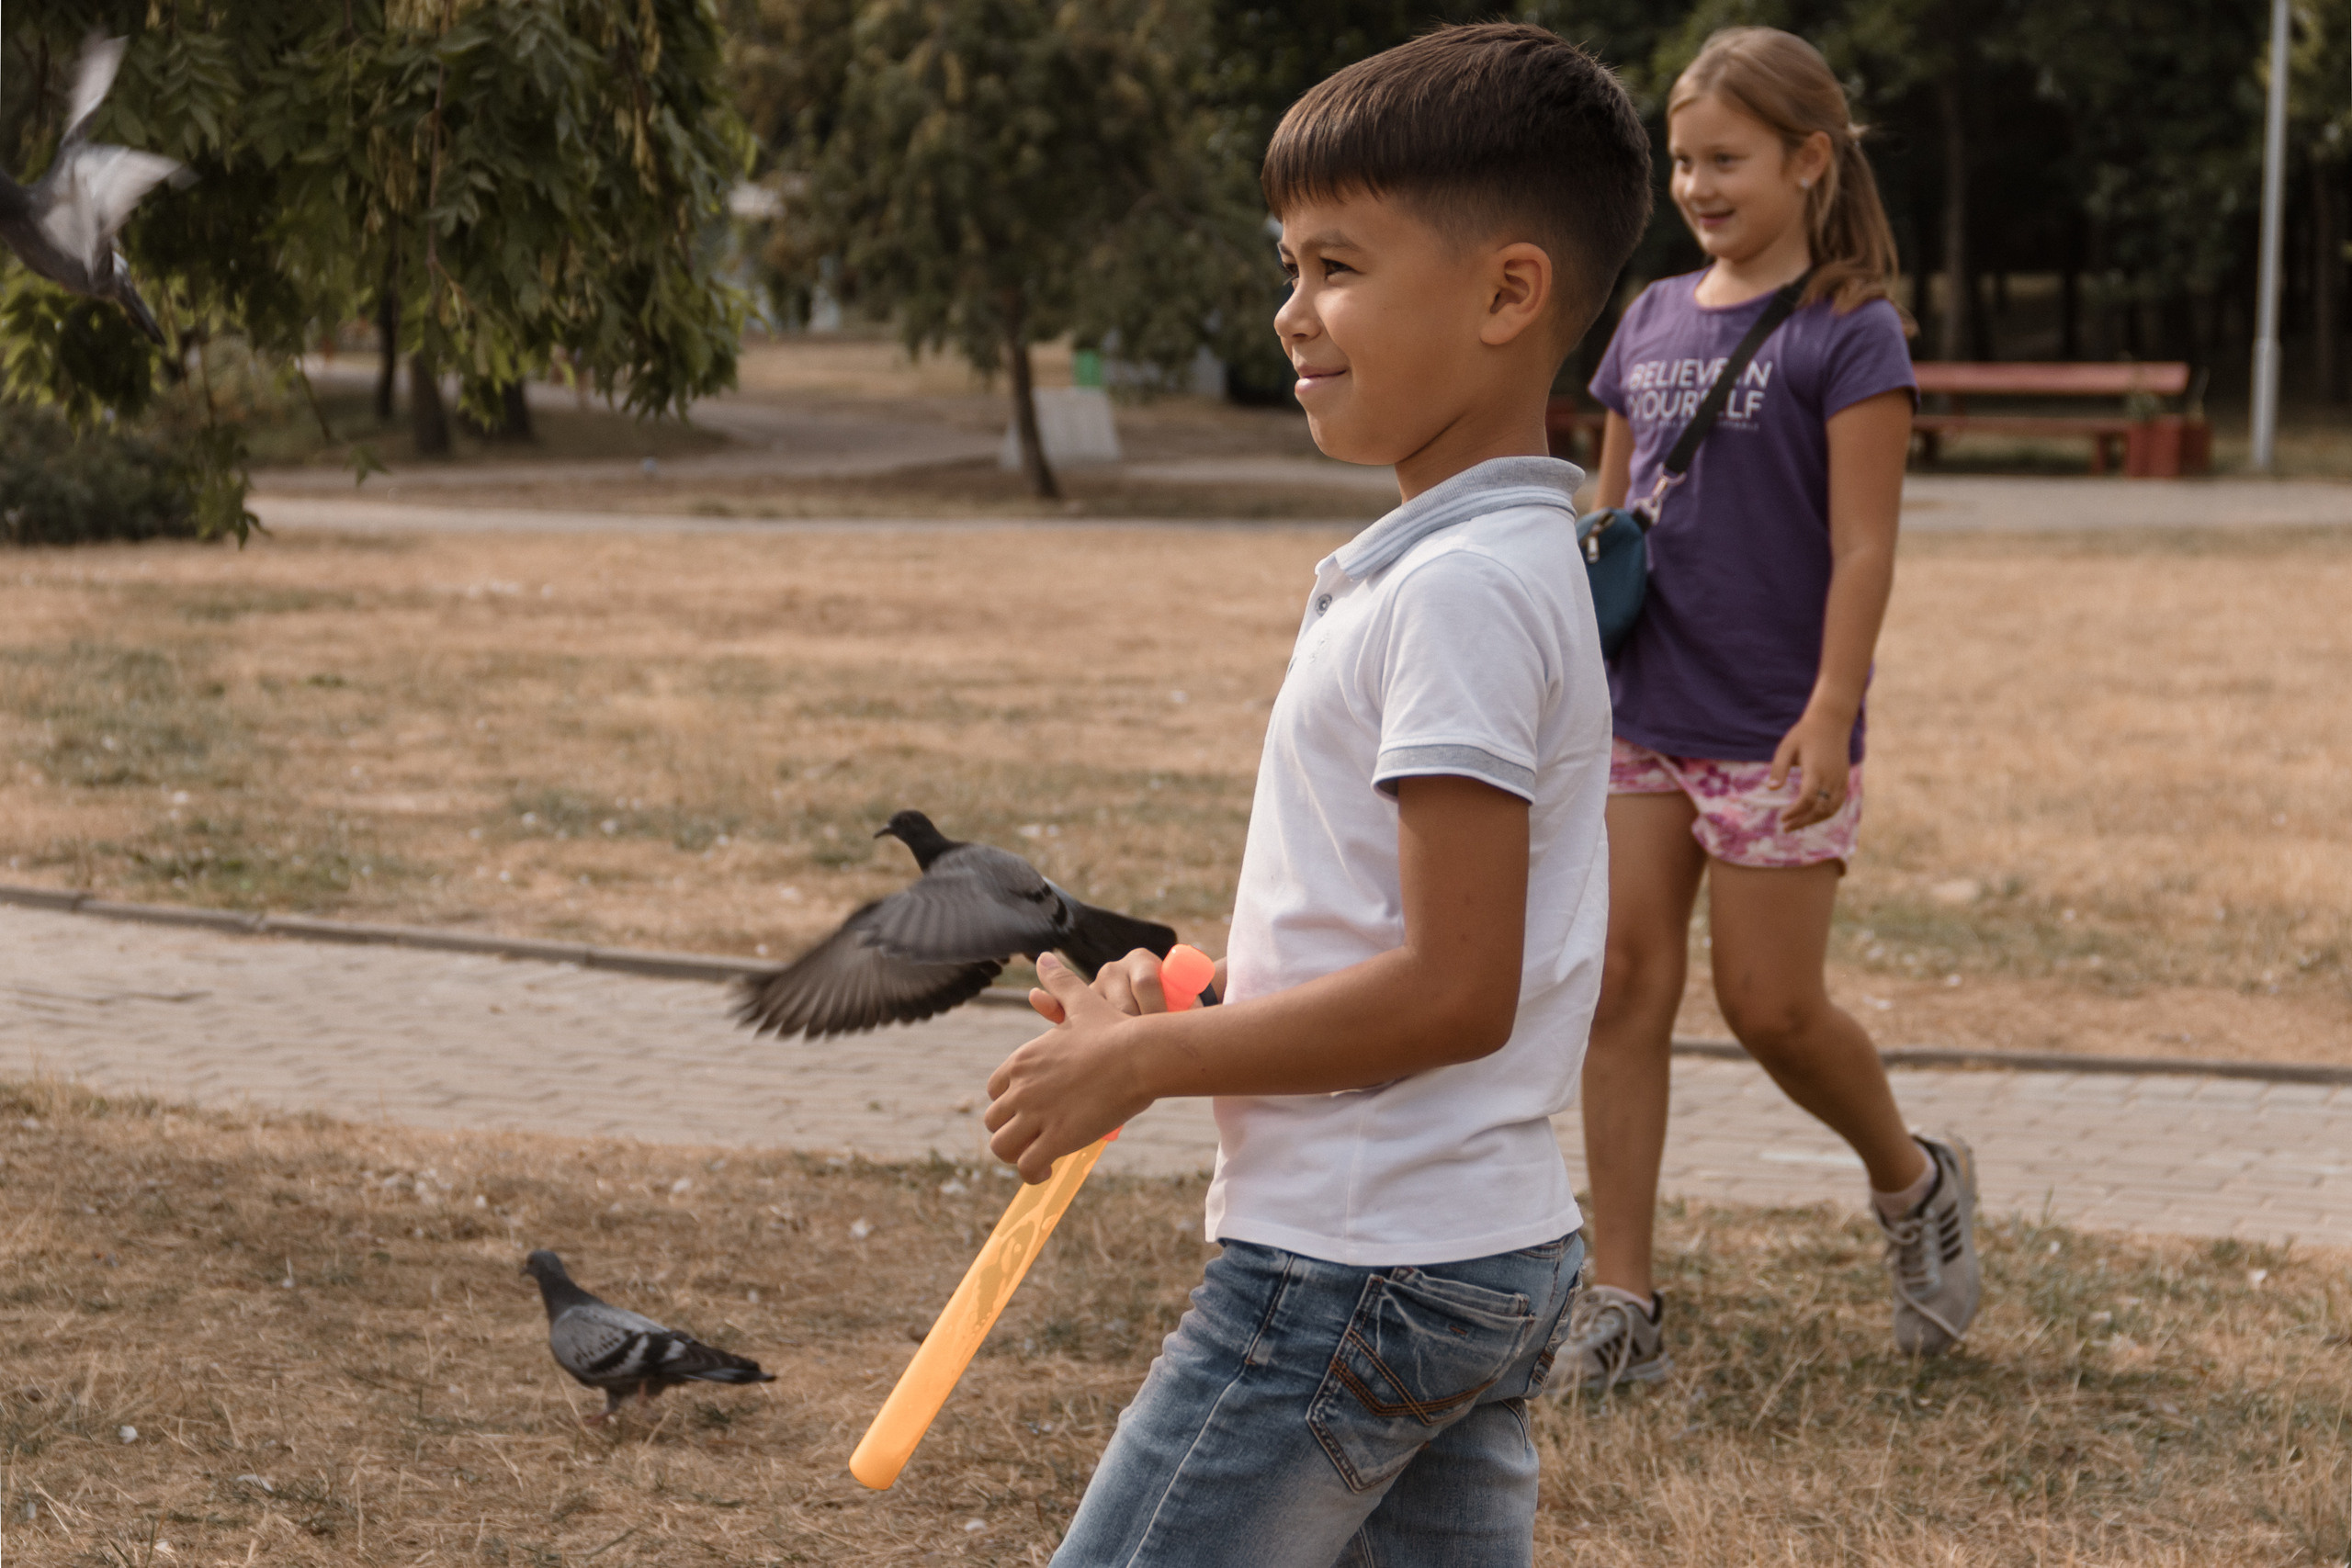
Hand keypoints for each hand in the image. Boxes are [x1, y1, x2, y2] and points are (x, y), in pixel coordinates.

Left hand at [986, 953, 1156, 1182]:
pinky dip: (1032, 1173)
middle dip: (1011, 1132)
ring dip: (1015, 1156)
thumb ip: (1058, 984)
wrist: (1139, 1054)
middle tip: (1036, 1139)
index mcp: (1024, 1059)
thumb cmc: (1116, 1030)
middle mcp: (1022, 1087)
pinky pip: (1026, 1166)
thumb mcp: (1080, 1004)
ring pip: (1001, 1148)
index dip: (1009, 1103)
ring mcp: (1036, 1114)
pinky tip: (1047, 1172)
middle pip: (993, 1121)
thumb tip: (1043, 956)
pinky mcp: (1055, 1137)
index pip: (995, 1089)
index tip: (1031, 1111)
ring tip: (1038, 1160)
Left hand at [1768, 707, 1853, 830]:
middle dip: (1802, 821)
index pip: (1808, 799)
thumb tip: (1771, 789)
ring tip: (1796, 824)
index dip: (1796, 812)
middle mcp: (1831, 777)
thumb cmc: (1805, 734)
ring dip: (1814, 820)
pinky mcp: (1844, 779)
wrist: (1831, 722)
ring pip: (1831, 809)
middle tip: (1785, 827)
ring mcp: (1840, 779)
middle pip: (1820, 808)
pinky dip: (1826, 813)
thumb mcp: (1787, 747)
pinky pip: (1838, 802)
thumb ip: (1778, 768)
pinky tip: (1812, 816)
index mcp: (1816, 770)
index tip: (1782, 818)